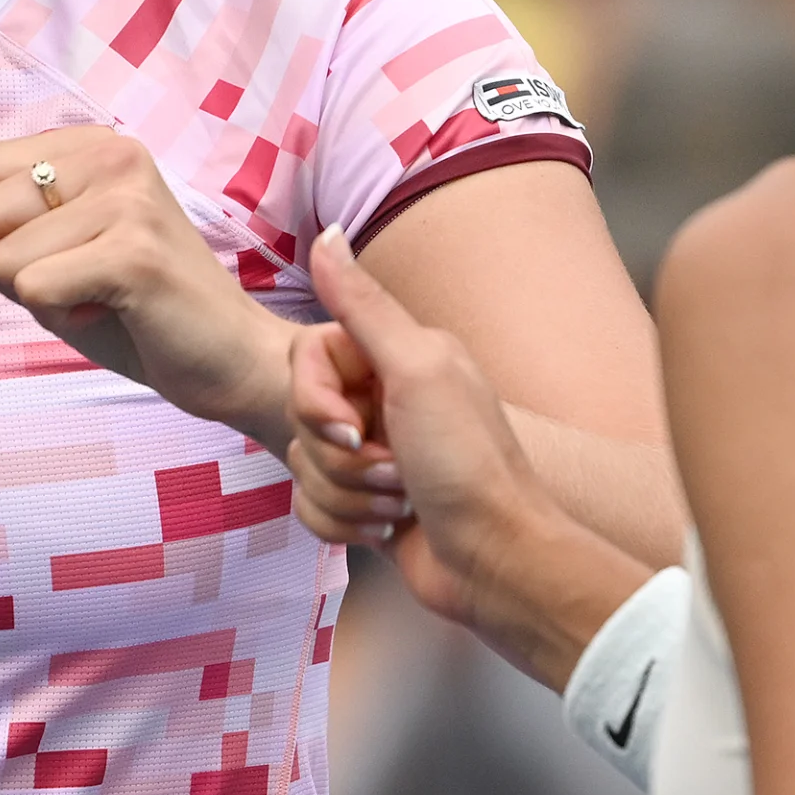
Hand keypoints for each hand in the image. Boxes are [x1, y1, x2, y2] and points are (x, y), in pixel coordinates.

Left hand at [0, 129, 290, 444]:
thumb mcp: (45, 276)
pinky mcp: (132, 252)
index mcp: (91, 146)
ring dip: (46, 296)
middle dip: (21, 265)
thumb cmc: (139, 314)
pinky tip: (119, 313)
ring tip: (108, 297)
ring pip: (6, 256)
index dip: (0, 230)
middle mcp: (113, 153)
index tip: (67, 252)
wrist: (230, 362)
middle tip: (92, 280)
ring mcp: (126, 199)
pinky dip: (62, 318)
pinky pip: (33, 289)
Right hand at [289, 227, 551, 627]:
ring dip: (347, 495)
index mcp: (399, 356)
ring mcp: (375, 453)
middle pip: (301, 418)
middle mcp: (386, 398)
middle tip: (396, 469)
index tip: (350, 426)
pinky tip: (387, 530)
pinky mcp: (364, 503)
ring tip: (401, 503)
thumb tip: (329, 232)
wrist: (493, 562)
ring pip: (303, 466)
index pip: (306, 360)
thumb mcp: (417, 370)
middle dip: (340, 458)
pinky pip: (312, 506)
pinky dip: (344, 525)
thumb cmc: (467, 465)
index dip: (313, 401)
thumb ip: (362, 304)